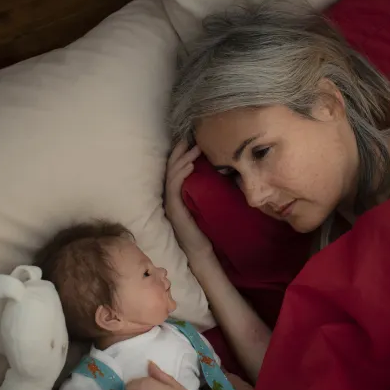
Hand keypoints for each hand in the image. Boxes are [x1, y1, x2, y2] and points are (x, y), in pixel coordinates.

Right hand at [165, 140, 212, 259]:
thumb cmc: (205, 229)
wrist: (201, 251)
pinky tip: (190, 166)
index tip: (190, 141)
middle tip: (190, 138)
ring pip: (172, 175)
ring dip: (183, 159)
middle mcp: (170, 196)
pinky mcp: (174, 209)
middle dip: (180, 152)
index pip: (174, 169)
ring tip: (194, 149)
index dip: (180, 154)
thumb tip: (220, 172)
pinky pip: (174, 187)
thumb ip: (205, 190)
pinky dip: (181, 175)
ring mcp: (170, 202)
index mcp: (176, 194)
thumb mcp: (206, 204)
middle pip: (170, 168)